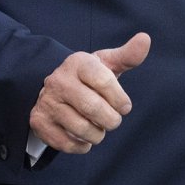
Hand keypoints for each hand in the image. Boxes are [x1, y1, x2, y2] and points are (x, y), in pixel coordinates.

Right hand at [28, 33, 150, 153]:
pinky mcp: (39, 122)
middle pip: (93, 108)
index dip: (119, 99)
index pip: (104, 81)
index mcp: (77, 63)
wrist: (55, 92)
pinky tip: (83, 137)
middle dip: (111, 120)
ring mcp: (47, 102)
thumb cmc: (89, 79)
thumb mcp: (106, 65)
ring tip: (98, 128)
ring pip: (81, 128)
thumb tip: (145, 39)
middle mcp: (58, 80)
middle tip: (113, 121)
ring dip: (97, 134)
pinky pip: (68, 143)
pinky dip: (82, 145)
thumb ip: (128, 56)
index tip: (124, 107)